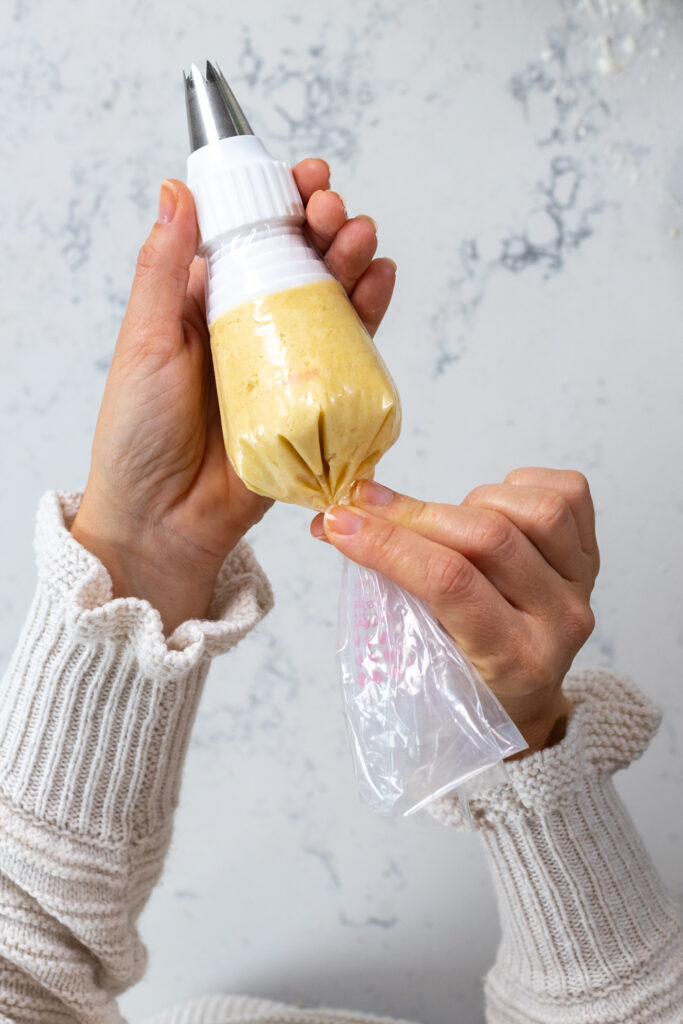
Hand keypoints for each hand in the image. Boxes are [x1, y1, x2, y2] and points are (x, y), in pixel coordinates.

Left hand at [71, 159, 395, 634]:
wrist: (165, 518)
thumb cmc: (139, 433)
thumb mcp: (143, 340)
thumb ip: (164, 269)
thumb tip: (178, 190)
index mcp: (204, 304)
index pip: (249, 238)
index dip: (278, 203)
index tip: (302, 178)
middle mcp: (249, 327)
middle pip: (298, 262)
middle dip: (323, 226)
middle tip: (332, 212)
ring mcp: (285, 363)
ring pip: (329, 299)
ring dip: (351, 261)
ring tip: (361, 239)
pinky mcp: (313, 400)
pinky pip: (350, 351)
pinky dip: (370, 313)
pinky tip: (380, 281)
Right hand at [311, 468, 599, 753]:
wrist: (525, 697)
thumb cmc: (463, 682)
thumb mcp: (422, 659)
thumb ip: (387, 593)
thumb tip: (336, 523)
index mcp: (514, 661)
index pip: (451, 583)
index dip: (390, 544)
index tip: (342, 522)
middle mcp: (559, 622)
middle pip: (489, 539)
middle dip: (415, 515)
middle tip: (368, 507)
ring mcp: (581, 586)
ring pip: (535, 510)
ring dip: (473, 502)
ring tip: (445, 522)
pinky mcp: (593, 554)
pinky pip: (568, 494)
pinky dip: (520, 486)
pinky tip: (492, 506)